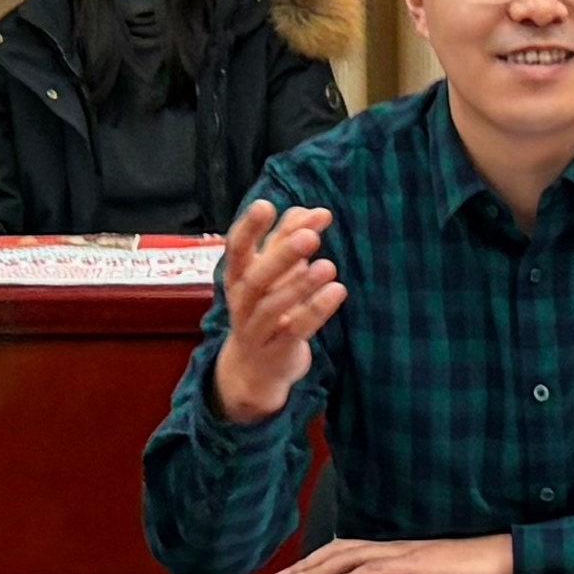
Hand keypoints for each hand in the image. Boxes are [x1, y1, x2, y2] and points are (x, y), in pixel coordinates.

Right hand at [206, 198, 344, 423]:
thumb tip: (314, 211)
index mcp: (238, 276)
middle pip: (255, 277)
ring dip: (300, 285)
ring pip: (272, 307)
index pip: (236, 248)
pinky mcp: (277, 351)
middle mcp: (241, 302)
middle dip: (281, 255)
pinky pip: (295, 330)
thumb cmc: (268, 308)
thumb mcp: (275, 273)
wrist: (256, 369)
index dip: (249, 227)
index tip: (266, 205)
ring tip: (328, 266)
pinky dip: (316, 310)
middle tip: (310, 236)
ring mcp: (256, 329)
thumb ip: (290, 240)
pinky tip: (337, 291)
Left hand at [274, 531, 516, 573]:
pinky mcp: (416, 565)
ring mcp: (404, 554)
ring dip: (317, 570)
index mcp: (398, 550)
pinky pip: (375, 571)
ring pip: (350, 558)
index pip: (348, 550)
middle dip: (307, 564)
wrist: (503, 558)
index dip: (319, 560)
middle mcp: (395, 547)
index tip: (295, 573)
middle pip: (340, 550)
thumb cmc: (471, 570)